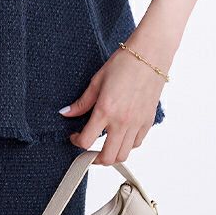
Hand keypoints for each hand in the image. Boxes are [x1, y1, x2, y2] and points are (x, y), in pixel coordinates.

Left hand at [59, 39, 170, 164]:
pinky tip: (120, 134)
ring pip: (124, 155)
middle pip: (108, 157)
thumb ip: (82, 102)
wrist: (149, 56)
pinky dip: (127, 145)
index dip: (77, 142)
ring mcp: (137, 124)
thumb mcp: (97, 81)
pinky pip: (136, 143)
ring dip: (112, 154)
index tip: (74, 136)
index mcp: (106, 110)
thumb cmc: (123, 64)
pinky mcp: (148, 122)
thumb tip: (66, 113)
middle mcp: (122, 121)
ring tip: (103, 145)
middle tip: (88, 150)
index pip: (87, 141)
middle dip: (94, 158)